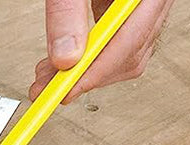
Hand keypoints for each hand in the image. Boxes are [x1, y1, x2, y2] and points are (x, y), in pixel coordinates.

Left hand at [29, 0, 173, 102]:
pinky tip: (63, 62)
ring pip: (124, 56)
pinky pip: (115, 44)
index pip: (130, 42)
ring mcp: (141, 6)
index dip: (96, 73)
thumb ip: (67, 13)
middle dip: (87, 77)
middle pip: (130, 55)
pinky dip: (88, 58)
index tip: (64, 91)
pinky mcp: (125, 10)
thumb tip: (64, 59)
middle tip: (47, 89)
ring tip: (48, 77)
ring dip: (85, 73)